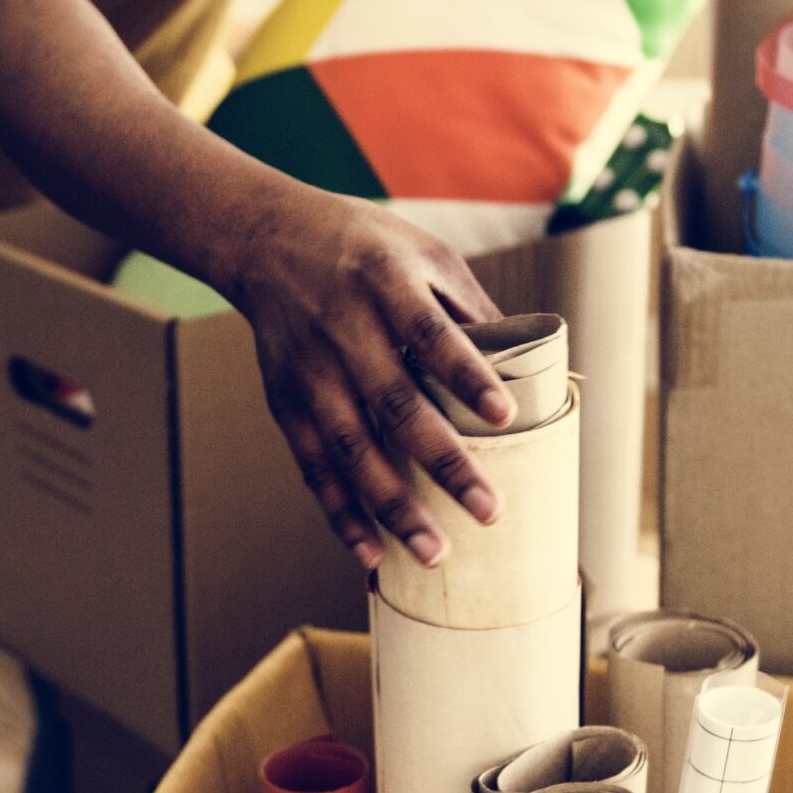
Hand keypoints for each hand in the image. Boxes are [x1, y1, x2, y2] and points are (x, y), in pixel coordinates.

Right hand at [220, 185, 513, 569]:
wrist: (265, 238)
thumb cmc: (363, 245)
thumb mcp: (424, 252)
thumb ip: (470, 307)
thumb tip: (527, 365)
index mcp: (386, 283)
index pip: (430, 334)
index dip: (466, 376)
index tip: (505, 416)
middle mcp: (344, 331)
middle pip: (396, 405)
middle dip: (444, 464)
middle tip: (490, 511)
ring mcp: (311, 373)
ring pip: (352, 450)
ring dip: (393, 507)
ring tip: (435, 552)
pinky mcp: (286, 403)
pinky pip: (314, 468)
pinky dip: (341, 513)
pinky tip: (371, 553)